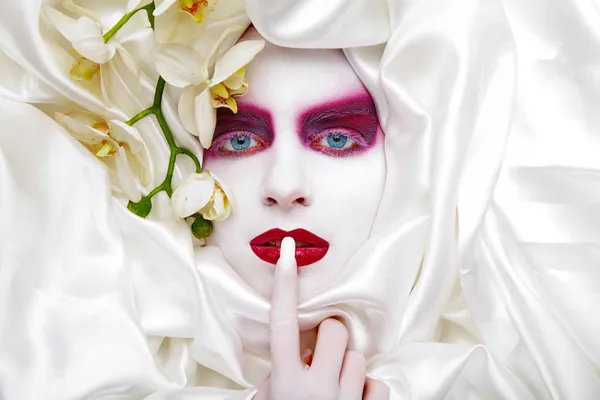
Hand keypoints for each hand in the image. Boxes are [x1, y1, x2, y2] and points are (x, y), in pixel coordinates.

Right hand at [254, 237, 388, 399]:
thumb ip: (277, 374)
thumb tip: (300, 352)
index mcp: (286, 381)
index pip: (283, 323)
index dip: (284, 284)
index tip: (288, 249)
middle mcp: (316, 388)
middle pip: (335, 330)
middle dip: (329, 335)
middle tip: (319, 354)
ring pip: (358, 357)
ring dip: (346, 368)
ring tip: (334, 385)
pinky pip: (378, 384)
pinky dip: (366, 389)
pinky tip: (352, 396)